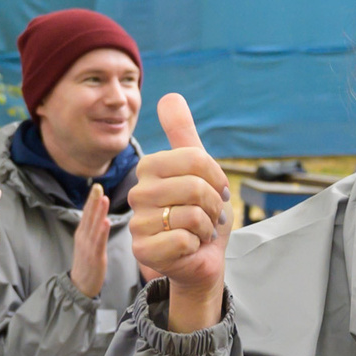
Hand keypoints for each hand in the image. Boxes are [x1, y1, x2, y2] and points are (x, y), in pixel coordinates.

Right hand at [68, 184, 108, 300]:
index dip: (91, 200)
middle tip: (98, 186)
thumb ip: (92, 230)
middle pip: (88, 216)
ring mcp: (88, 247)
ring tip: (103, 199)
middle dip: (93, 201)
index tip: (97, 186)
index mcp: (82, 233)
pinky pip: (99, 242)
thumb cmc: (86, 264)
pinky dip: (102, 231)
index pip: (87, 214)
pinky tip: (106, 221)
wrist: (80, 286)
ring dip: (99, 212)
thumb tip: (100, 216)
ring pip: (94, 227)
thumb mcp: (87, 243)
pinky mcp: (95, 257)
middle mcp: (83, 237)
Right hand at [127, 94, 228, 332]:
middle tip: (209, 216)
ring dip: (206, 227)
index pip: (196, 159)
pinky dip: (197, 245)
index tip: (216, 191)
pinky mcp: (144, 250)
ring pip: (192, 214)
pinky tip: (189, 247)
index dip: (217, 178)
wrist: (202, 259)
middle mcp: (138, 192)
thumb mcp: (199, 171)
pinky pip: (185, 238)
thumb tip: (170, 96)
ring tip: (199, 231)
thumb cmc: (202, 214)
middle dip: (214, 206)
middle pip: (196, 187)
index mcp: (150, 168)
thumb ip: (183, 135)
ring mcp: (138, 222)